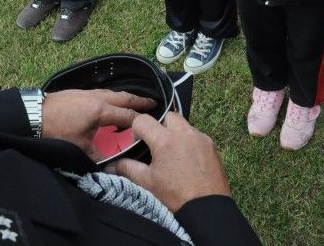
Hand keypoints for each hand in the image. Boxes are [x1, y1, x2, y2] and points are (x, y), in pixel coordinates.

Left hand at [41, 89, 155, 160]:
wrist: (33, 114)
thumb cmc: (56, 130)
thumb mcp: (79, 147)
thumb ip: (98, 154)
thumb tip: (111, 161)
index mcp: (101, 110)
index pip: (128, 114)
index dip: (141, 119)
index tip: (153, 121)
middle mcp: (98, 98)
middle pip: (124, 97)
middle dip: (139, 100)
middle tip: (152, 102)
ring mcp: (88, 92)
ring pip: (113, 93)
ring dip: (126, 97)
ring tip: (134, 101)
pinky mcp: (79, 92)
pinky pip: (103, 92)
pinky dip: (113, 97)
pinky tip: (110, 102)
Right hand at [111, 112, 230, 212]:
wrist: (206, 208)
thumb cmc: (175, 195)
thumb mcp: (147, 182)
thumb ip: (128, 168)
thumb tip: (111, 165)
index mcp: (165, 140)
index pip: (143, 120)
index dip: (137, 130)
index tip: (139, 144)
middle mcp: (184, 133)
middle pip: (168, 116)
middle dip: (159, 126)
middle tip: (157, 146)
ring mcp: (200, 138)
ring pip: (184, 125)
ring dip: (175, 133)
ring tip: (173, 154)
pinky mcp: (211, 145)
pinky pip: (197, 135)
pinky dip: (189, 142)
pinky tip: (187, 160)